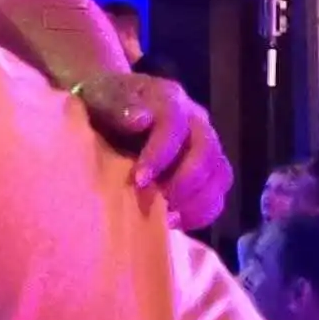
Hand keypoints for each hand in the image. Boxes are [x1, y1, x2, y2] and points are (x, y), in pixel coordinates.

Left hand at [71, 71, 232, 230]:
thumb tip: (140, 119)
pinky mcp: (206, 167)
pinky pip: (217, 193)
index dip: (160, 154)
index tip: (139, 180)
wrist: (106, 106)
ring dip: (197, 201)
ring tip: (167, 217)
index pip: (175, 124)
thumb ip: (118, 107)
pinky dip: (200, 212)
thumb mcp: (99, 98)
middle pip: (206, 152)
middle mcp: (194, 119)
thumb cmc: (100, 103)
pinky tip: (172, 221)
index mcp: (168, 98)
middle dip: (184, 182)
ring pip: (219, 174)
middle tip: (159, 203)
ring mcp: (204, 143)